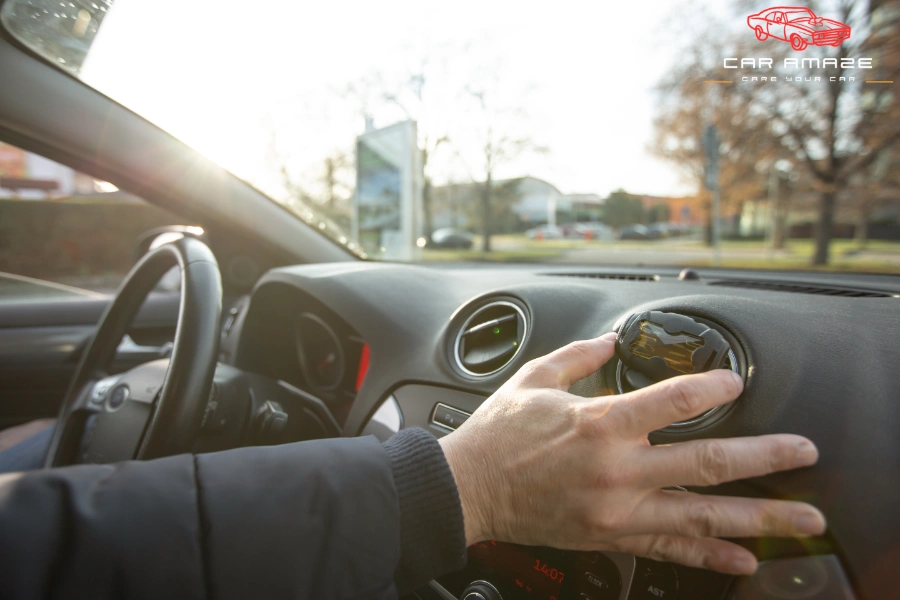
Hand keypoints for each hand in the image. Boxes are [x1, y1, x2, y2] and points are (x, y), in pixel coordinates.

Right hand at [439, 332, 824, 575]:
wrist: (470, 489)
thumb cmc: (498, 435)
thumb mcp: (535, 378)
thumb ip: (579, 354)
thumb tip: (609, 338)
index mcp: (599, 423)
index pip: (674, 400)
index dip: (714, 387)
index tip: (736, 384)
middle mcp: (616, 469)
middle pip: (707, 463)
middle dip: (765, 458)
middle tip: (804, 453)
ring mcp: (617, 509)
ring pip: (701, 514)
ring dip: (759, 517)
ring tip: (801, 520)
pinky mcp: (610, 536)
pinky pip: (668, 551)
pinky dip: (709, 556)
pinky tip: (744, 559)